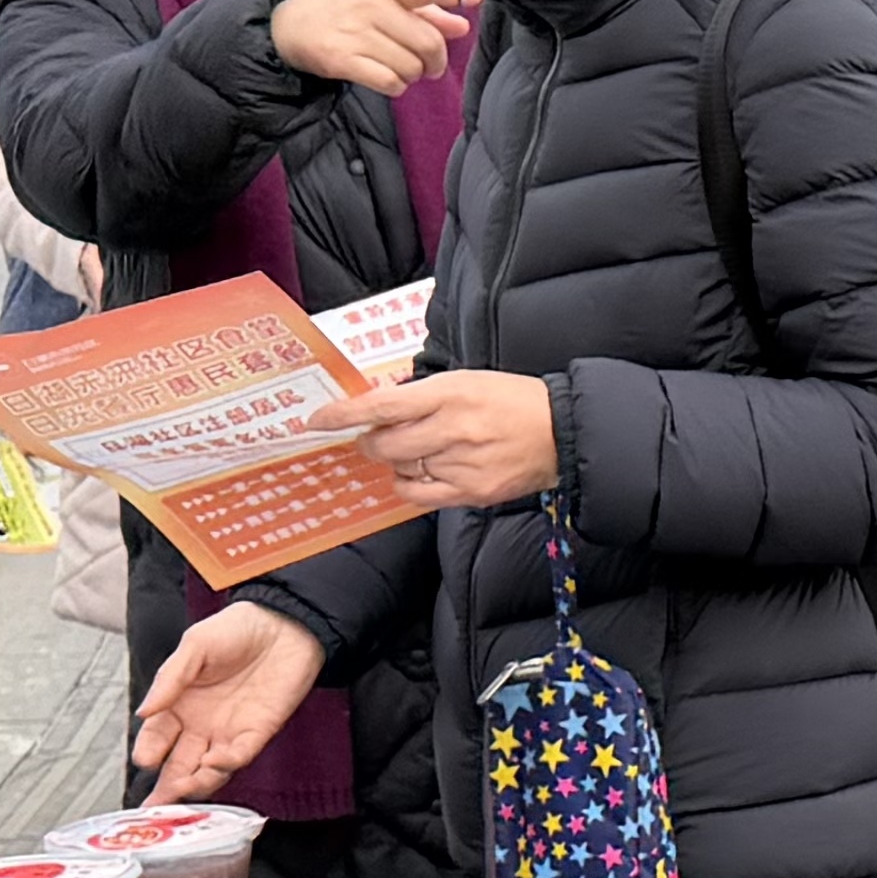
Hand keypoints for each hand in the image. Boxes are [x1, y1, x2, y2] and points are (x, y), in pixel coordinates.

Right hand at [132, 602, 326, 799]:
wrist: (284, 624)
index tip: (143, 761)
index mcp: (179, 703)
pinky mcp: (258, 732)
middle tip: (153, 806)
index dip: (149, 750)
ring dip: (194, 783)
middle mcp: (201, 724)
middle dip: (165, 786)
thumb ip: (170, 679)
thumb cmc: (237, 629)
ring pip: (207, 769)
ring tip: (180, 793)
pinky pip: (240, 756)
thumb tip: (143, 712)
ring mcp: (229, 731)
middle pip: (178, 763)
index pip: (157, 736)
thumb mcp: (194, 646)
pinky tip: (213, 763)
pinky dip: (226, 763)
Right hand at [271, 0, 480, 93]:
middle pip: (429, 42)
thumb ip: (427, 6)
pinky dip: (397, 87)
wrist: (287, 25)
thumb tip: (469, 12)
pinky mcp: (342, 60)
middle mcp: (370, 5)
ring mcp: (355, 32)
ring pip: (412, 67)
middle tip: (430, 66)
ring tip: (401, 70)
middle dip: (437, 61)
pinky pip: (390, 82)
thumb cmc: (344, 10)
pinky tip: (388, 80)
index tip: (468, 3)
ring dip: (414, 75)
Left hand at [322, 370, 556, 506]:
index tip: (316, 421)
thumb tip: (378, 412)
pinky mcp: (472, 492)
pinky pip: (419, 496)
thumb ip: (422, 397)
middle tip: (376, 438)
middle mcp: (453, 429)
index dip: (344, 415)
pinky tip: (421, 474)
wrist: (560, 432)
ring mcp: (463, 464)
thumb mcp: (466, 382)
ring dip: (396, 463)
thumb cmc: (511, 401)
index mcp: (450, 394)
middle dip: (371, 443)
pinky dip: (409, 486)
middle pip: (385, 445)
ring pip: (401, 471)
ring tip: (418, 452)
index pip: (383, 406)